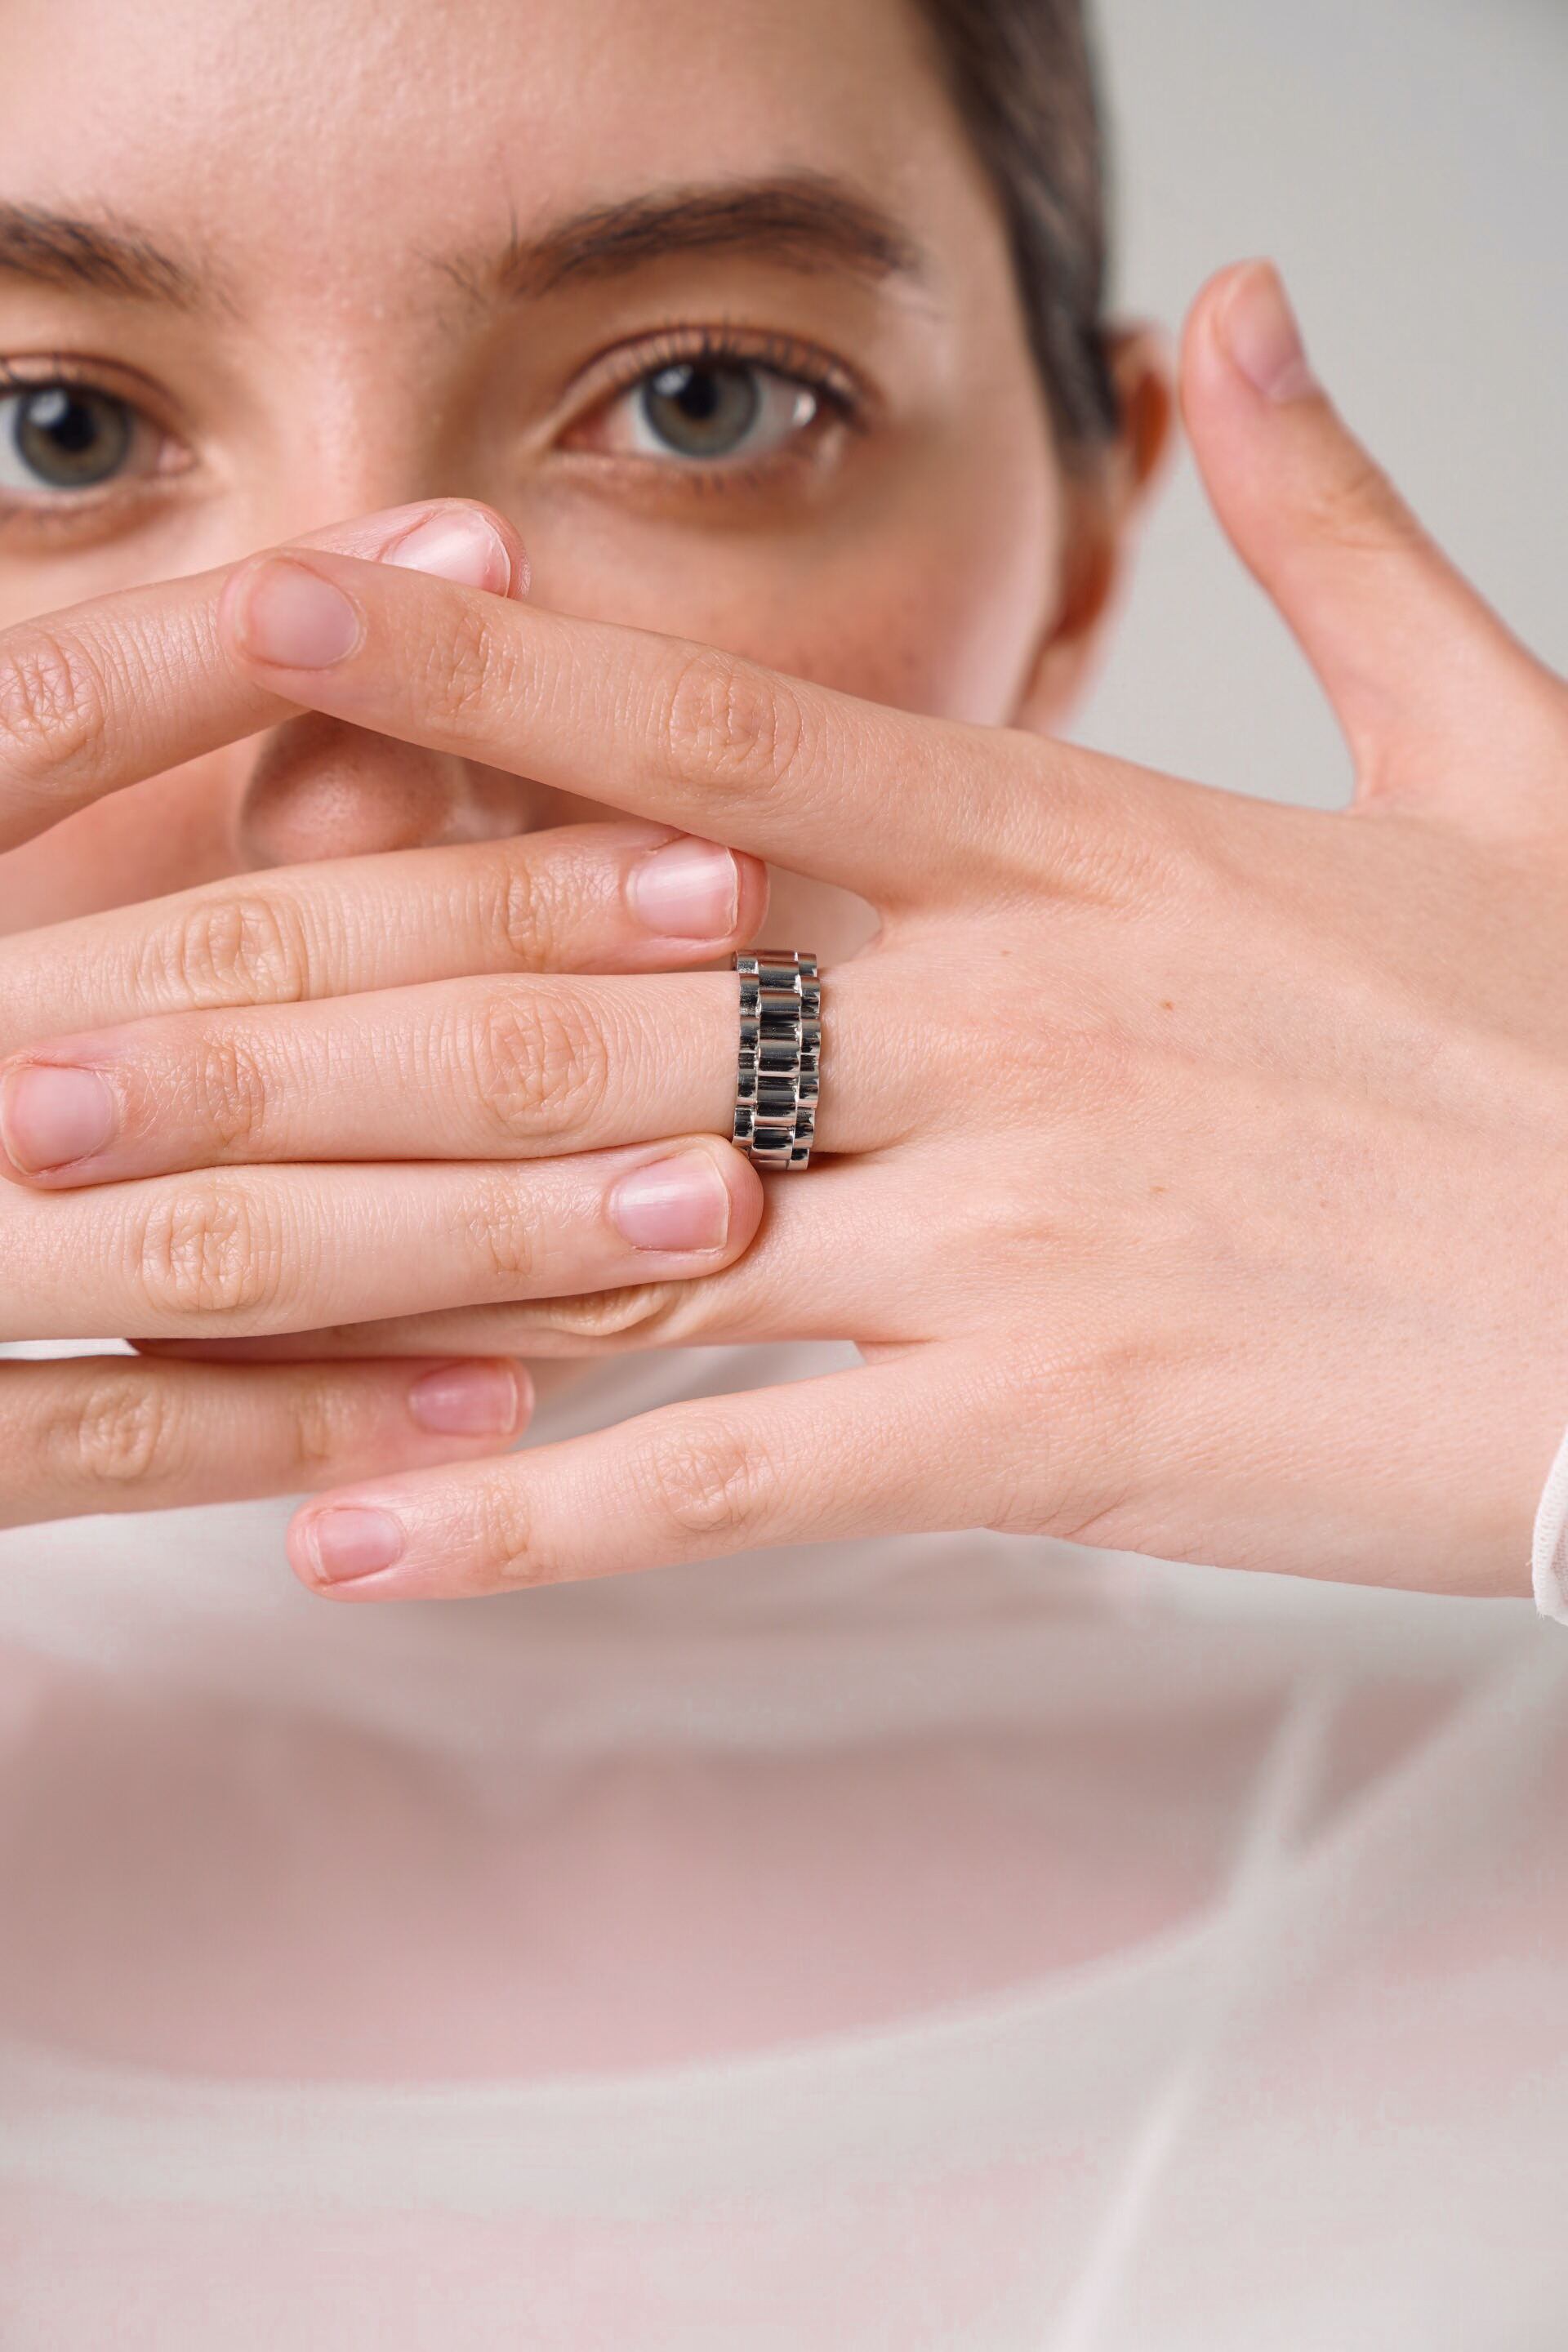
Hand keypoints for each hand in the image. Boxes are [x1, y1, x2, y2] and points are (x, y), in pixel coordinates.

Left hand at [19, 260, 1567, 1604]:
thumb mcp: (1496, 749)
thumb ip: (1336, 528)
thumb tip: (1243, 323)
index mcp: (1083, 852)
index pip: (718, 738)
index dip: (475, 668)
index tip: (274, 614)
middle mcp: (1004, 1025)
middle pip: (584, 999)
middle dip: (294, 1008)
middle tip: (52, 1028)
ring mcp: (1015, 1230)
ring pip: (611, 1231)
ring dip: (339, 1246)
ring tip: (116, 1253)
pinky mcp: (1047, 1426)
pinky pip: (737, 1477)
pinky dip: (537, 1520)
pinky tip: (352, 1542)